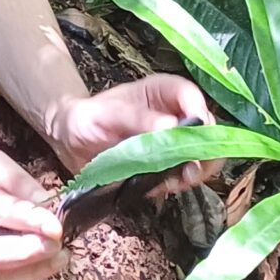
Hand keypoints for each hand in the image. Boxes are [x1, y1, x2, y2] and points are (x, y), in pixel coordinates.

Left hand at [47, 75, 214, 177]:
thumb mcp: (106, 114)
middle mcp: (175, 115)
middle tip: (189, 169)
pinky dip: (176, 185)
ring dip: (194, 172)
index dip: (199, 114)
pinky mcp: (166, 166)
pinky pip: (183, 177)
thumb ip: (137, 118)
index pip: (192, 97)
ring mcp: (173, 143)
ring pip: (202, 157)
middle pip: (208, 130)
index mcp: (163, 92)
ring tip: (176, 181)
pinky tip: (160, 186)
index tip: (196, 134)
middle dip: (204, 151)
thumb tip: (171, 126)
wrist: (71, 141)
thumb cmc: (87, 118)